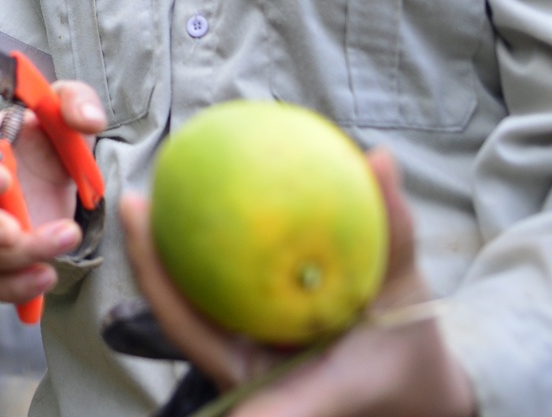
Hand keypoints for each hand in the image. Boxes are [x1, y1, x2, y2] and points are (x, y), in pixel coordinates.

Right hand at [0, 79, 106, 304]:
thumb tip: (86, 120)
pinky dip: (15, 289)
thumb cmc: (49, 131)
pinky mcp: (3, 259)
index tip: (2, 178)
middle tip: (14, 231)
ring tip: (65, 239)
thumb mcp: (65, 105)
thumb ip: (74, 101)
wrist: (58, 170)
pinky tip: (47, 276)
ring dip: (19, 256)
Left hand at [121, 149, 475, 416]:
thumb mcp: (407, 300)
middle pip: (179, 315)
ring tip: (154, 195)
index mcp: (265, 374)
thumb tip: (379, 158)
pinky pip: (223, 294)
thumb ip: (394, 233)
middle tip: (134, 199)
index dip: (158, 281)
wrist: (417, 395)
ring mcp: (244, 357)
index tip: (137, 223)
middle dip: (150, 262)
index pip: (193, 329)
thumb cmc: (408, 354)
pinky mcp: (252, 346)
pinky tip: (213, 200)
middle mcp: (244, 368)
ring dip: (171, 256)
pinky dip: (214, 251)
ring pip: (194, 307)